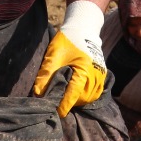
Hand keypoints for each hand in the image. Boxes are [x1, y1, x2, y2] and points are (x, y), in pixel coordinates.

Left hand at [32, 0, 106, 117]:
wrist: (83, 28)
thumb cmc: (67, 40)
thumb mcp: (53, 55)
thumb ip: (46, 75)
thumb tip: (38, 94)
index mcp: (85, 69)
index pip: (73, 94)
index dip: (64, 105)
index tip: (56, 113)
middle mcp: (96, 74)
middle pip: (82, 98)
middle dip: (70, 102)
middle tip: (57, 102)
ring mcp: (101, 74)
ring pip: (90, 97)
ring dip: (78, 100)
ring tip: (66, 98)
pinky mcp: (102, 74)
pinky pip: (96, 92)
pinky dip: (86, 96)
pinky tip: (77, 94)